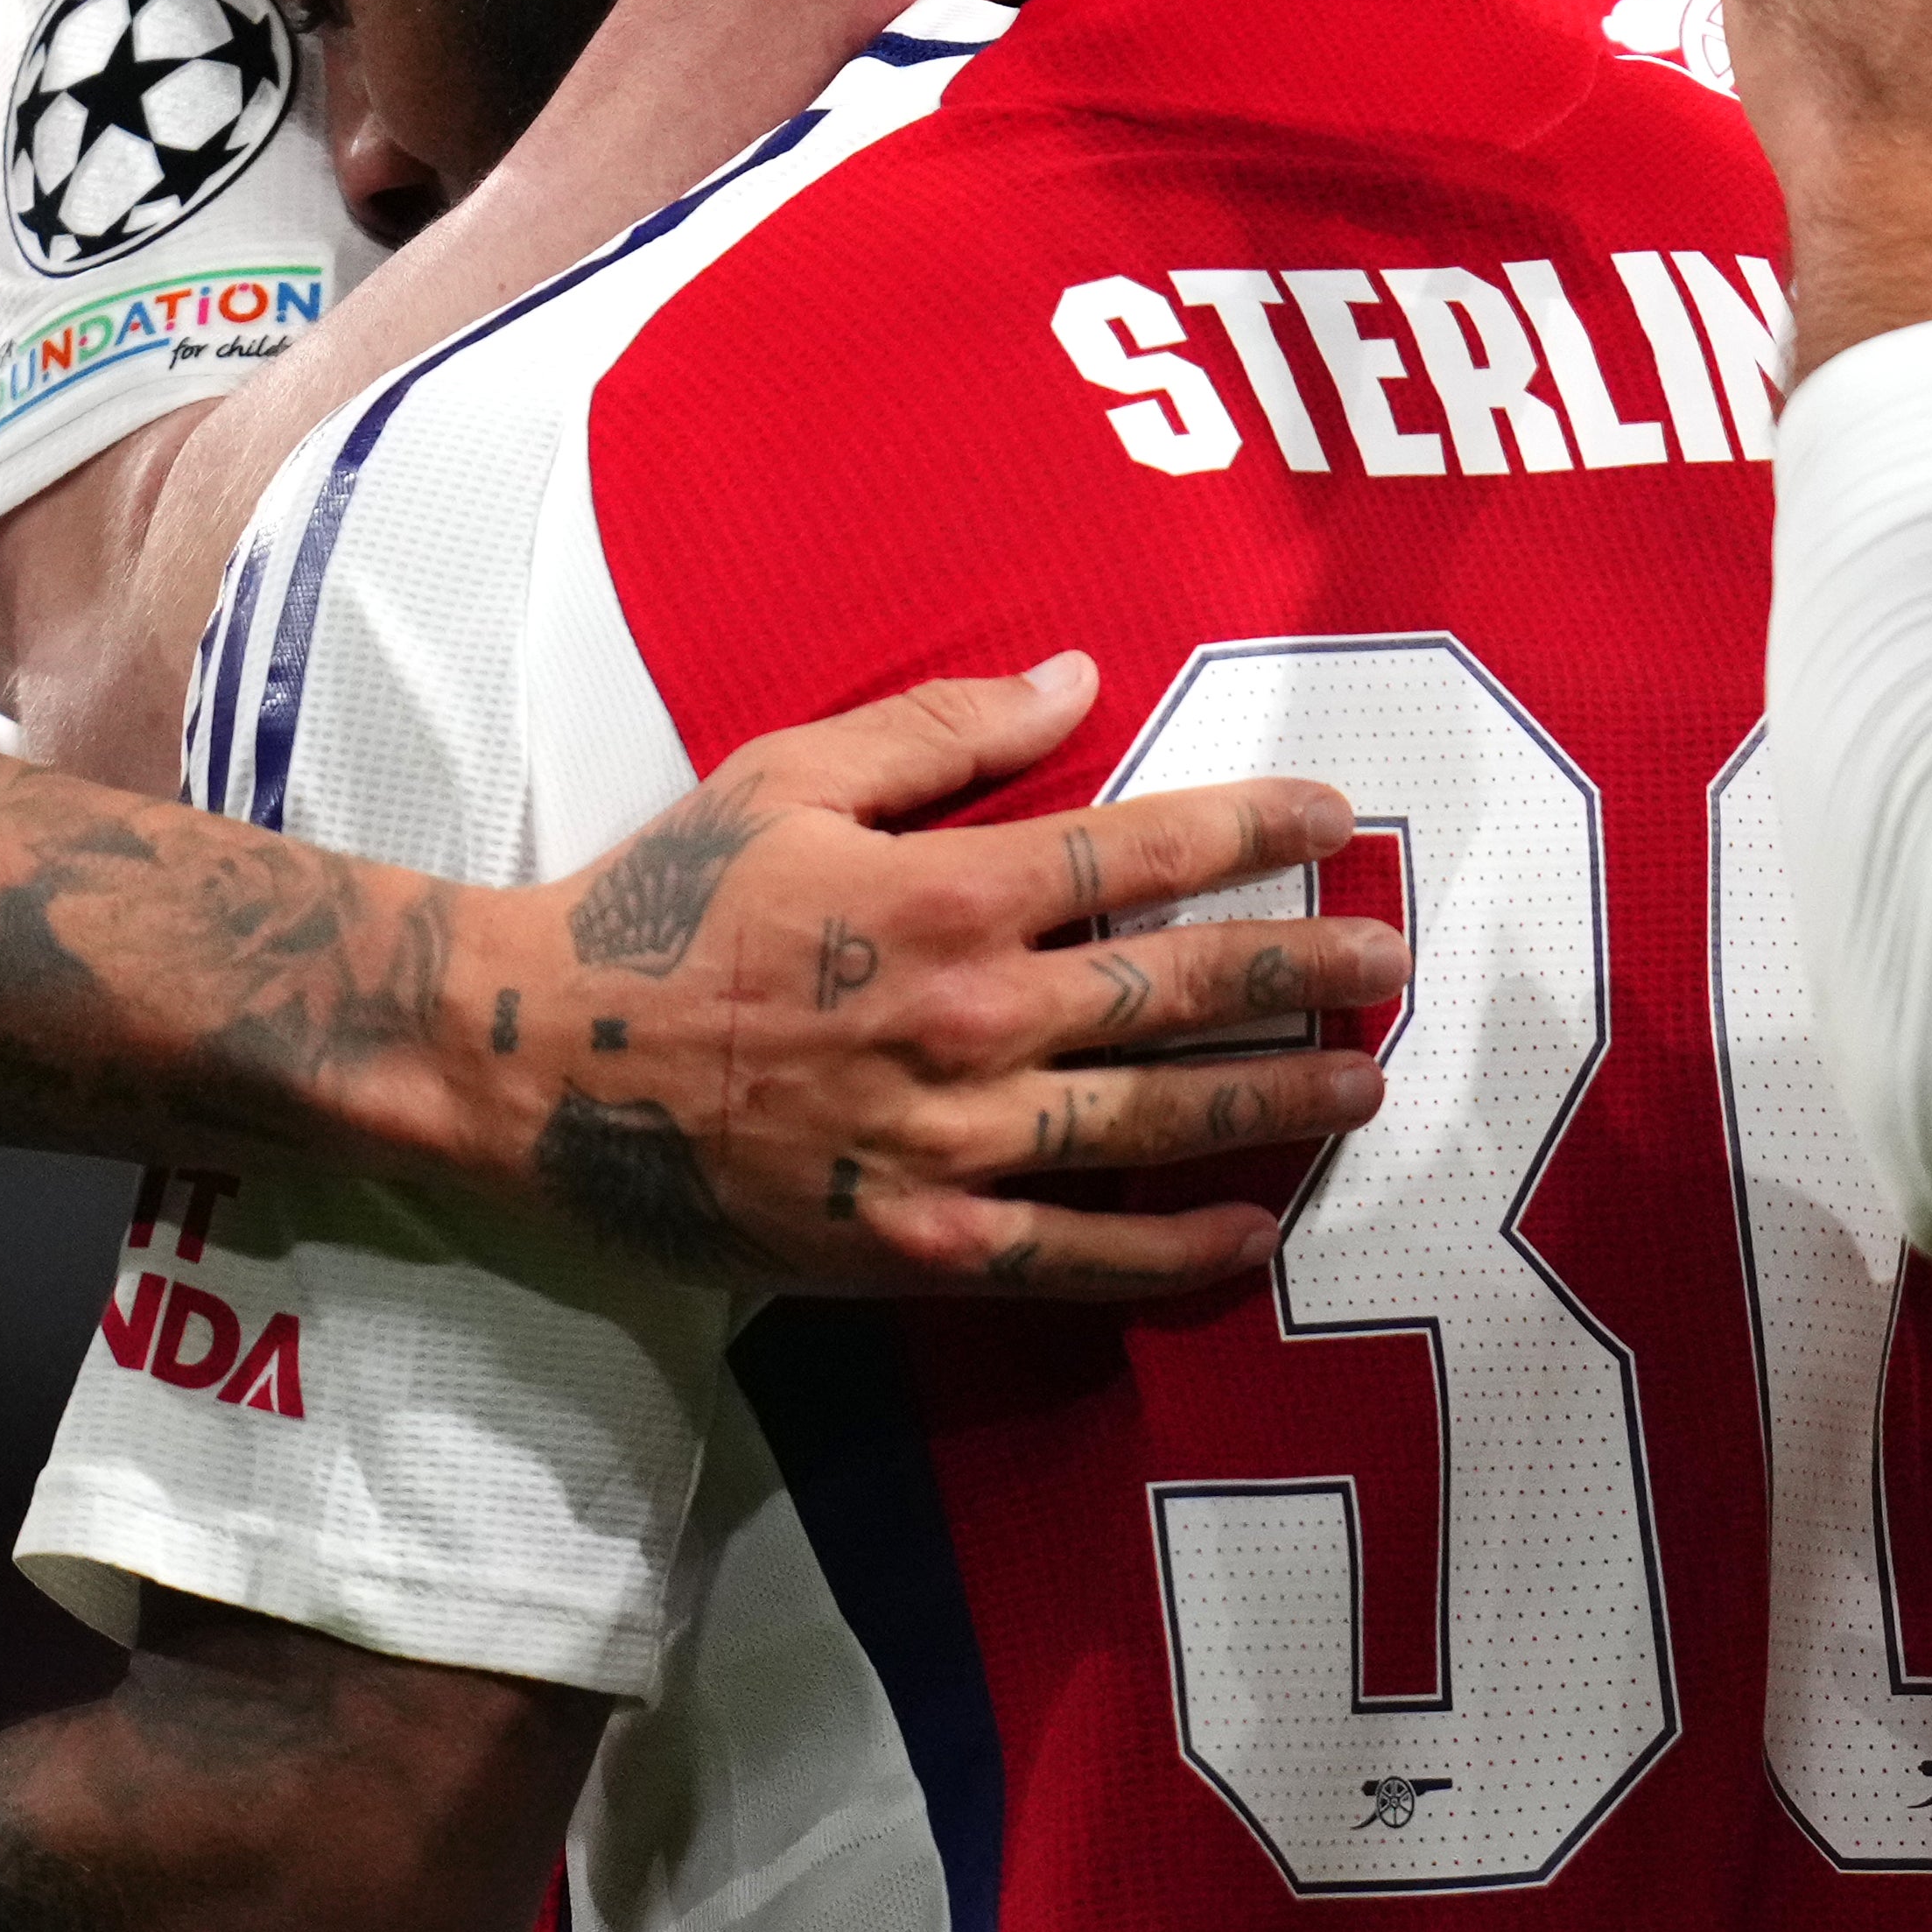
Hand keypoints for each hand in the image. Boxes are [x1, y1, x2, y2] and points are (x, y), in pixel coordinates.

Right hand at [438, 653, 1407, 1293]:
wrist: (536, 1062)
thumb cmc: (662, 901)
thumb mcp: (791, 774)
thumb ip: (944, 727)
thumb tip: (1076, 676)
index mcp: (948, 893)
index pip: (1147, 852)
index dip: (1257, 830)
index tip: (1338, 818)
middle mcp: (971, 1019)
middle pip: (1184, 991)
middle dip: (1308, 971)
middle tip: (1395, 961)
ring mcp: (952, 1144)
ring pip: (1157, 1121)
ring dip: (1278, 1101)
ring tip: (1366, 1083)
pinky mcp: (918, 1244)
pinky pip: (1079, 1254)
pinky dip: (1175, 1246)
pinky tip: (1252, 1228)